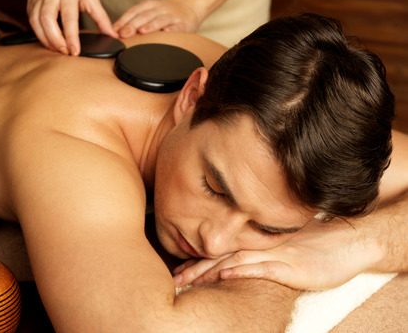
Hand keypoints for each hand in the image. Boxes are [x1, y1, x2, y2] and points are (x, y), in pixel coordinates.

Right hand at [27, 0, 116, 54]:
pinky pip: (32, 23)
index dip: (71, 37)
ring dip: (47, 40)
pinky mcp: (30, 5)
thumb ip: (102, 19)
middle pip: (48, 20)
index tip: (75, 52)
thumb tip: (112, 36)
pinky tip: (50, 43)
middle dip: (56, 40)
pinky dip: (40, 36)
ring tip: (58, 50)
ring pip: (37, 23)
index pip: (69, 18)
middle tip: (66, 52)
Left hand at [113, 0, 201, 37]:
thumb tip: (115, 31)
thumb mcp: (149, 12)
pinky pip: (176, 27)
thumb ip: (134, 20)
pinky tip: (165, 34)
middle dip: (133, 25)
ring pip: (159, 20)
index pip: (133, 12)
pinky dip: (171, 30)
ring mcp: (171, 16)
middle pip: (144, 16)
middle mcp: (159, 9)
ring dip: (150, 26)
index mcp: (149, 6)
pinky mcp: (183, 24)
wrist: (191, 5)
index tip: (113, 31)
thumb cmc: (166, 13)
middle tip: (123, 34)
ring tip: (141, 32)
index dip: (123, 21)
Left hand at [173, 217, 384, 290]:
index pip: (222, 250)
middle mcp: (261, 246)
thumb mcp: (283, 250)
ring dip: (211, 271)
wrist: (347, 242)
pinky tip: (226, 274)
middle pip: (223, 255)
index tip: (179, 271)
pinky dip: (243, 270)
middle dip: (196, 269)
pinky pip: (262, 267)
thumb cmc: (316, 247)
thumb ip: (260, 255)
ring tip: (189, 281)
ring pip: (236, 261)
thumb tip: (235, 267)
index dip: (200, 261)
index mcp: (257, 243)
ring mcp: (275, 254)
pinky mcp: (290, 265)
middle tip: (175, 279)